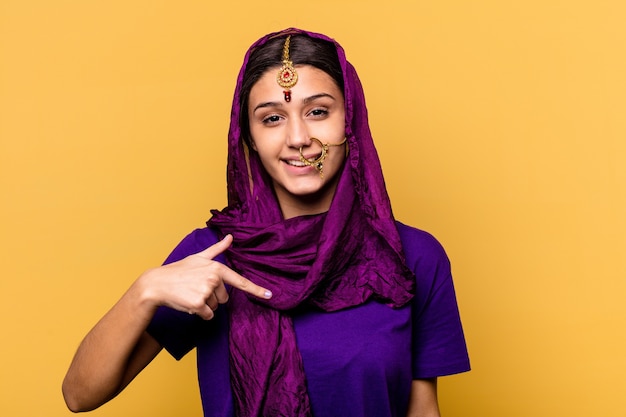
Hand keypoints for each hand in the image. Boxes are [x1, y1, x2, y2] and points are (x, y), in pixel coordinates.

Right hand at [140, 234, 270, 319]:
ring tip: (191, 294)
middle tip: (196, 288)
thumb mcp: (199, 257)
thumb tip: (230, 237)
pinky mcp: (198, 304)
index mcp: (217, 268)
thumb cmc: (179, 270)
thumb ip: (217, 250)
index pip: (240, 281)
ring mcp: (206, 291)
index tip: (270, 295)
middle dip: (212, 296)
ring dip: (205, 305)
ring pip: (215, 307)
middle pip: (224, 298)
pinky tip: (189, 303)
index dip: (256, 289)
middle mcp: (214, 279)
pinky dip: (200, 313)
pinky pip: (208, 316)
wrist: (157, 283)